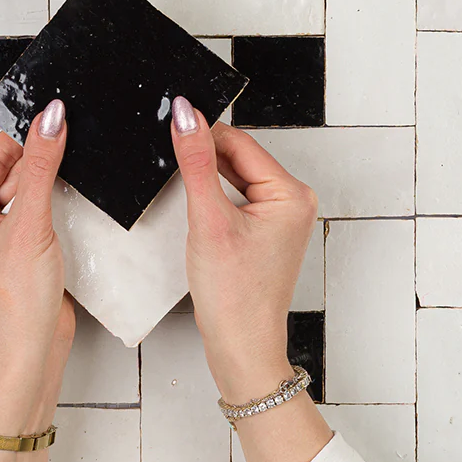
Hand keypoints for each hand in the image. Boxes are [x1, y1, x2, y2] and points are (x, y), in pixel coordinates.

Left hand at [0, 100, 73, 461]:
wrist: (31, 352)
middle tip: (68, 173)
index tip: (62, 121)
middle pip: (17, 168)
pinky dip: (60, 209)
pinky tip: (71, 220)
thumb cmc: (14, 303)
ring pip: (33, 189)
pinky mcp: (24, 246)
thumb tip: (49, 119)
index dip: (30, 138)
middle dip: (45, 167)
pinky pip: (43, 211)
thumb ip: (42, 166)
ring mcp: (0, 233)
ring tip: (62, 212)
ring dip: (54, 191)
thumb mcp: (30, 224)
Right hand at [169, 96, 318, 406]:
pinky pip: (235, 199)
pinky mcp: (265, 233)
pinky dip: (212, 200)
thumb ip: (195, 162)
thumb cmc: (234, 296)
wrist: (240, 345)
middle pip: (238, 158)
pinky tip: (196, 212)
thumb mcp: (208, 220)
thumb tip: (187, 116)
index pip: (239, 142)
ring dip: (206, 179)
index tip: (170, 122)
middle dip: (203, 158)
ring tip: (183, 194)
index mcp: (291, 193)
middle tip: (168, 159)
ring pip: (234, 178)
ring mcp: (280, 218)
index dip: (202, 133)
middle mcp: (293, 202)